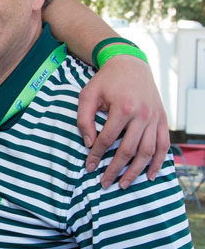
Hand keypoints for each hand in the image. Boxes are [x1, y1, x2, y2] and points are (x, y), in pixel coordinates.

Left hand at [77, 55, 169, 188]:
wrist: (130, 64)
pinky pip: (163, 144)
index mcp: (123, 108)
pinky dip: (159, 162)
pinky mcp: (162, 119)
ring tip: (124, 184)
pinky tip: (150, 175)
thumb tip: (88, 143)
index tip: (88, 167)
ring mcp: (155, 118)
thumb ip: (84, 119)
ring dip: (136, 171)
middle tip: (105, 183)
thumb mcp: (87, 95)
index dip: (96, 156)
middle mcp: (142, 115)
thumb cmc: (105, 81)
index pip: (107, 139)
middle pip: (128, 150)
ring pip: (148, 151)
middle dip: (115, 169)